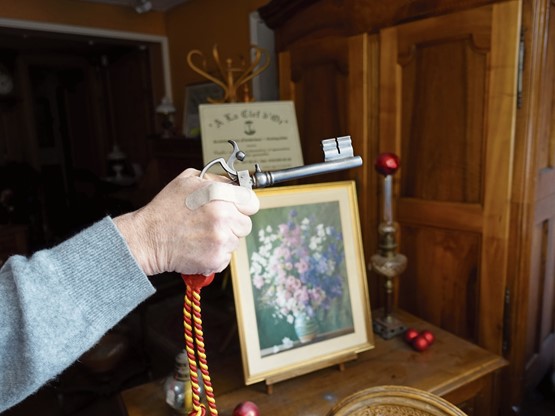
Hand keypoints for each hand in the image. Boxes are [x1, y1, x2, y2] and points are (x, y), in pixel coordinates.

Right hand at [114, 168, 258, 275]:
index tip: (238, 208)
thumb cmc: (166, 209)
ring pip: (236, 241)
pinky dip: (216, 254)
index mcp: (218, 194)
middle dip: (233, 223)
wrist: (147, 239)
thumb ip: (217, 179)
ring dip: (223, 239)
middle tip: (212, 222)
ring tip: (201, 234)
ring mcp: (220, 240)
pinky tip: (199, 246)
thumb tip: (236, 184)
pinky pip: (227, 256)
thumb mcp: (189, 180)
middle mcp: (222, 217)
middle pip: (246, 224)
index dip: (244, 205)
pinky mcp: (216, 259)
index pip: (251, 201)